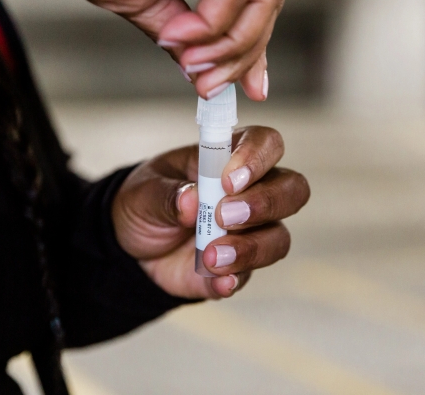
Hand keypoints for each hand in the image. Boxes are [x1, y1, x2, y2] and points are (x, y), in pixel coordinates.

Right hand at [62, 0, 285, 101]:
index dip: (252, 45)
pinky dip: (210, 27)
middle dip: (247, 54)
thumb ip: (180, 35)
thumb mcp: (144, 3)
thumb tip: (197, 68)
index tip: (248, 85)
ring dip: (232, 47)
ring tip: (196, 69)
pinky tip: (177, 36)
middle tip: (216, 86)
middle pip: (264, 2)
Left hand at [111, 127, 308, 298]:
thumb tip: (191, 201)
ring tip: (210, 255)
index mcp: (231, 158)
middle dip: (264, 203)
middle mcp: (253, 192)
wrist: (131, 246)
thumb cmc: (146, 202)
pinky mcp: (239, 268)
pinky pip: (250, 276)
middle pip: (292, 190)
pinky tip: (218, 281)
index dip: (257, 157)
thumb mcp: (144, 191)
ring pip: (279, 238)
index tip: (228, 180)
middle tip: (224, 216)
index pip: (268, 144)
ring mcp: (252, 233)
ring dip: (249, 248)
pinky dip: (234, 279)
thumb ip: (167, 194)